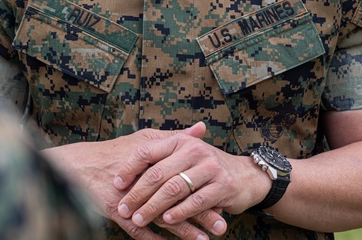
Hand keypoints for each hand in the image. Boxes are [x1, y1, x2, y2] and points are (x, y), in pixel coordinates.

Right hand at [44, 124, 227, 239]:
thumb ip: (174, 137)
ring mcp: (128, 196)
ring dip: (183, 230)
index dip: (204, 188)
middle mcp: (140, 177)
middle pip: (176, 197)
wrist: (79, 167)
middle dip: (200, 213)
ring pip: (161, 216)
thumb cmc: (114, 153)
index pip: (182, 175)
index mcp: (151, 158)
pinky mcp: (116, 211)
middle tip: (221, 225)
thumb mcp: (145, 141)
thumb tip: (201, 129)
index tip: (224, 197)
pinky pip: (138, 230)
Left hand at [113, 122, 269, 231]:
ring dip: (154, 207)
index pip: (146, 152)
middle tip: (123, 208)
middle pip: (158, 173)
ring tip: (139, 218)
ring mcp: (209, 168)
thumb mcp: (183, 154)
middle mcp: (193, 150)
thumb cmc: (204, 166)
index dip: (129, 168)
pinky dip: (179, 213)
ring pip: (174, 189)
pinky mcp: (222, 186)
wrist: (245, 176)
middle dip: (138, 194)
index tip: (116, 184)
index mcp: (179, 140)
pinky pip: (195, 202)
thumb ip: (158, 156)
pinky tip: (166, 221)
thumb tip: (122, 162)